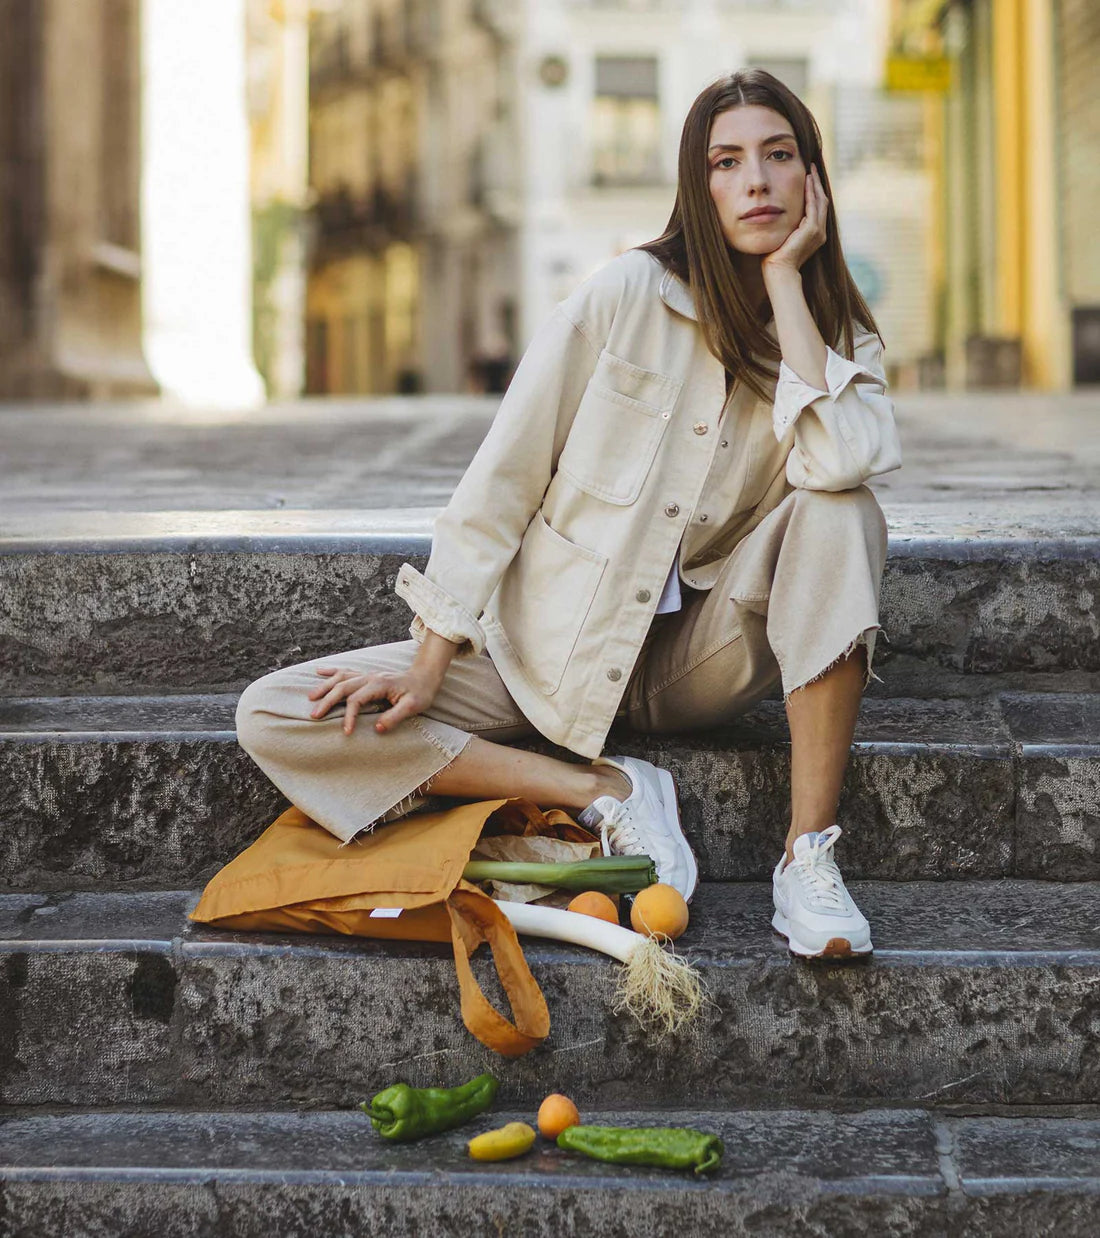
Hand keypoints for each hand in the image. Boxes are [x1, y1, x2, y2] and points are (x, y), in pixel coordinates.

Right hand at [307, 664, 443, 734]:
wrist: (424, 678)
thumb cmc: (420, 694)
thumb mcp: (413, 707)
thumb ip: (395, 717)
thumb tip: (377, 728)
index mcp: (379, 684)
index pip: (357, 699)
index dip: (349, 716)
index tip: (346, 732)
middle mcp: (370, 677)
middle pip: (343, 686)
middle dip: (328, 700)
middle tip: (314, 715)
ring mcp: (367, 675)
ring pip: (341, 677)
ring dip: (325, 686)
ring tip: (311, 697)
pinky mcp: (367, 676)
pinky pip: (346, 671)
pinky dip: (331, 671)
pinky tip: (319, 671)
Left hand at [762, 164, 827, 277]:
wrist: (778, 271)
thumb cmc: (776, 257)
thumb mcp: (783, 236)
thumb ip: (787, 224)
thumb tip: (776, 211)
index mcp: (815, 233)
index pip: (817, 206)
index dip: (814, 190)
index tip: (808, 176)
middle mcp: (820, 232)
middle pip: (822, 201)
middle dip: (817, 183)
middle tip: (811, 168)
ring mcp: (818, 231)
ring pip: (820, 201)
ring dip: (815, 185)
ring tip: (810, 171)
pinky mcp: (812, 231)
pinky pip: (813, 207)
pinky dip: (811, 193)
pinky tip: (806, 182)